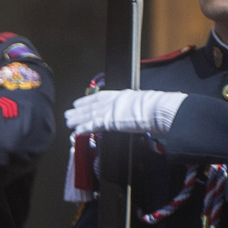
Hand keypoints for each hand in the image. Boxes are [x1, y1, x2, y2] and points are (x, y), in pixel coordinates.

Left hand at [65, 88, 186, 137]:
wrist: (158, 109)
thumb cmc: (156, 108)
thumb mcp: (142, 103)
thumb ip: (131, 107)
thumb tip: (131, 112)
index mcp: (121, 95)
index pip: (100, 97)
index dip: (88, 100)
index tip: (79, 102)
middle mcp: (113, 101)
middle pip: (92, 106)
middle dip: (79, 110)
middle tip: (69, 113)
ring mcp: (111, 110)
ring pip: (90, 114)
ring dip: (78, 119)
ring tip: (69, 122)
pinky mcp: (111, 120)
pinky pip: (94, 125)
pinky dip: (84, 128)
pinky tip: (77, 131)